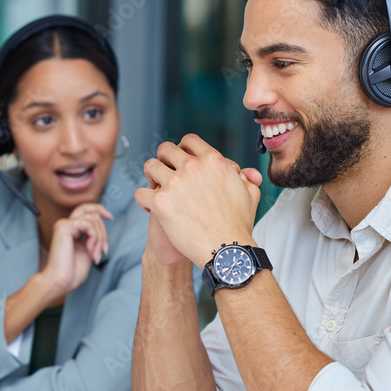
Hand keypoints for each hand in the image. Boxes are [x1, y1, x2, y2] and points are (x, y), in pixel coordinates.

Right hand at [41, 203, 111, 294]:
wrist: (61, 280)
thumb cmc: (73, 271)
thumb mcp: (88, 249)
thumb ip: (93, 236)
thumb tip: (102, 225)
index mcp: (71, 229)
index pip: (86, 209)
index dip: (99, 209)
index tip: (110, 217)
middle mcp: (66, 224)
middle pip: (93, 214)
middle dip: (103, 232)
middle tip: (104, 250)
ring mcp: (64, 224)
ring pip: (93, 219)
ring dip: (99, 239)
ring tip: (95, 254)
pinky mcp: (64, 227)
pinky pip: (88, 225)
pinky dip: (94, 238)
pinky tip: (89, 250)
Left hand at [134, 134, 262, 265]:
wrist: (226, 250)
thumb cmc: (238, 225)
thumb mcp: (250, 195)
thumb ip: (246, 178)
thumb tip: (246, 172)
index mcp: (212, 160)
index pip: (189, 140)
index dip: (183, 150)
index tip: (180, 161)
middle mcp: (192, 167)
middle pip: (165, 150)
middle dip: (164, 160)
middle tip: (166, 175)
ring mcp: (175, 184)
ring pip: (149, 166)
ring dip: (151, 177)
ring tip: (157, 190)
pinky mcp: (161, 203)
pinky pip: (140, 193)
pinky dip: (143, 201)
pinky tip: (152, 209)